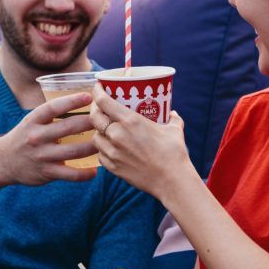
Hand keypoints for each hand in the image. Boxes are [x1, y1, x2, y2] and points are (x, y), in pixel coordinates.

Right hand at [0, 92, 99, 185]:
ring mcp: (42, 155)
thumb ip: (51, 113)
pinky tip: (95, 171)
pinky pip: (69, 174)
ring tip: (106, 142)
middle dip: (90, 123)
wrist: (3, 161)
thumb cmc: (24, 137)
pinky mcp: (46, 172)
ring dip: (93, 147)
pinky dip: (84, 174)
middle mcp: (36, 137)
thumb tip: (80, 100)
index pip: (53, 107)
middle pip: (68, 128)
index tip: (89, 96)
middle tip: (107, 119)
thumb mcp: (32, 121)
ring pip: (73, 151)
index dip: (72, 101)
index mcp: (33, 120)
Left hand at [90, 83, 192, 197]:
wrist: (171, 181)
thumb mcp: (174, 129)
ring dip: (99, 130)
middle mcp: (117, 135)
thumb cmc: (174, 153)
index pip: (104, 101)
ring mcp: (112, 152)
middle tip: (100, 106)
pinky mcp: (112, 167)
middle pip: (94, 117)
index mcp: (130, 120)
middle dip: (95, 109)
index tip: (98, 87)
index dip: (97, 91)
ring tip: (106, 129)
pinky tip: (111, 147)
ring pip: (95, 136)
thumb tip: (172, 113)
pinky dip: (103, 149)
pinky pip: (100, 154)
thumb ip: (172, 118)